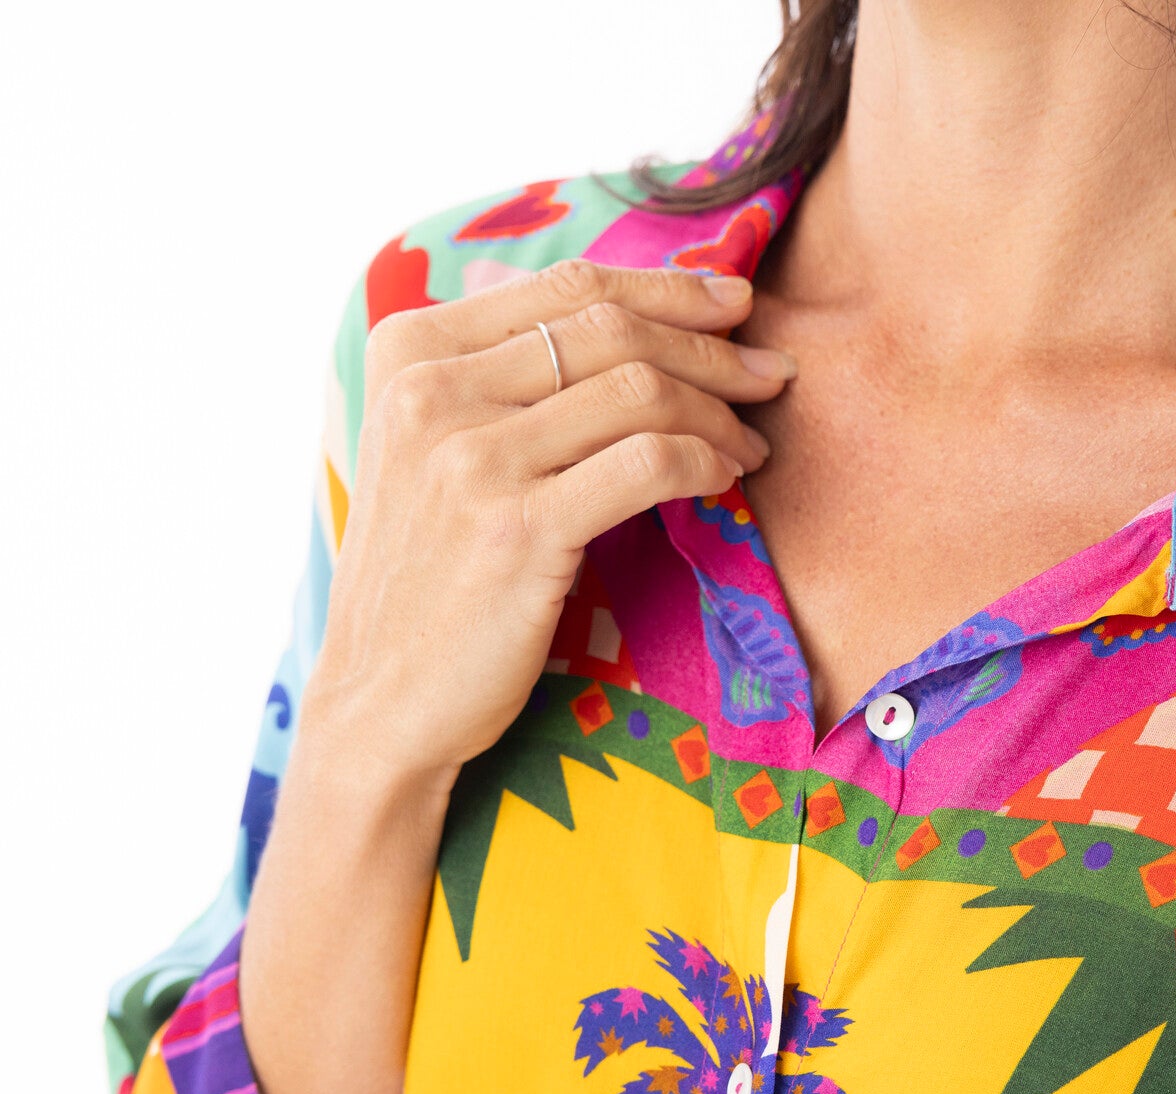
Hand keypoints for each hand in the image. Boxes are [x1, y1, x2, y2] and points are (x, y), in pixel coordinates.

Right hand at [300, 260, 791, 787]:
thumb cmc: (433, 575)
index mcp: (411, 351)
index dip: (669, 288)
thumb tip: (635, 317)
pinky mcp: (517, 529)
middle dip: (712, 348)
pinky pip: (648, 462)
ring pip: (640, 391)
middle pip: (613, 331)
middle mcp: (432, 391)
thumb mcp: (437, 449)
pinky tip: (722, 481)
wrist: (381, 699)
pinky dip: (703, 462)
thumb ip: (506, 377)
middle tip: (769, 375)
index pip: (568, 286)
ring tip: (750, 445)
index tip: (735, 303)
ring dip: (719, 414)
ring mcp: (470, 458)